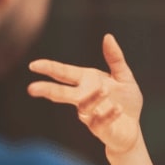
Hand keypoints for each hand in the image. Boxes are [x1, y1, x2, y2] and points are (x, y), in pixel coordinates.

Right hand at [28, 33, 142, 155]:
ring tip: (104, 89)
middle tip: (32, 89)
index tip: (33, 65)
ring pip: (84, 107)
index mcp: (87, 81)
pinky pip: (101, 121)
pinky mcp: (100, 128)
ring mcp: (90, 114)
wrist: (133, 128)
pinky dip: (109, 114)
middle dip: (48, 90)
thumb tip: (107, 36)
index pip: (65, 73)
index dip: (50, 68)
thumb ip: (115, 58)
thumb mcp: (123, 76)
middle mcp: (84, 97)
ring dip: (93, 98)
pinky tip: (118, 108)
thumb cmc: (125, 100)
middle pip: (62, 93)